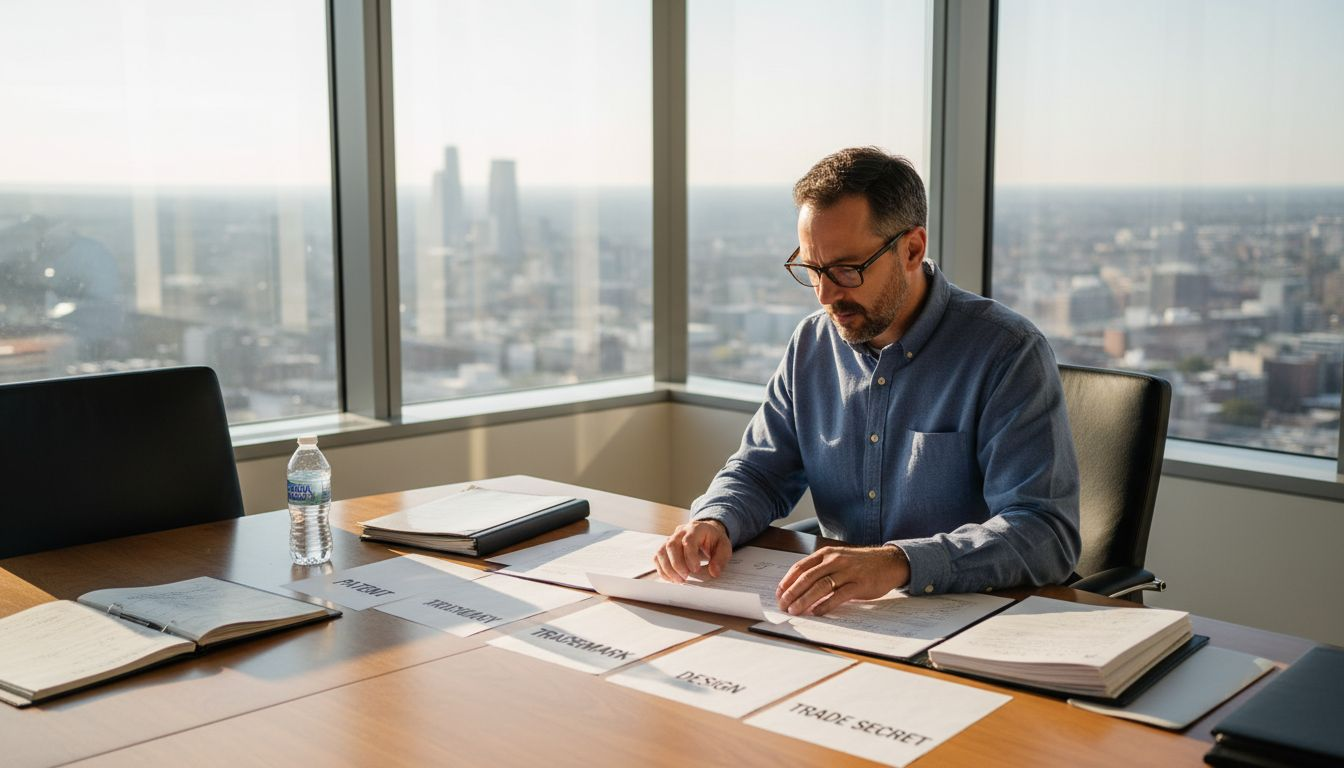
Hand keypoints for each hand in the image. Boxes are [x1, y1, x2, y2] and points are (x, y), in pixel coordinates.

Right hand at [654, 519, 731, 583]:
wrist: (707, 532)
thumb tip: (714, 572)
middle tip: (686, 577)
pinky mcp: (665, 547)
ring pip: (661, 551)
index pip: (688, 541)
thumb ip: (721, 559)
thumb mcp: (724, 547)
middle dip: (677, 564)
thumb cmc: (715, 540)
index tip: (695, 570)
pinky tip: (672, 578)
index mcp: (696, 528)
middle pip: (671, 545)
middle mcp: (680, 531)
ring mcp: (671, 538)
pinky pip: (657, 558)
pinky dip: (662, 570)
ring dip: (667, 569)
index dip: (690, 557)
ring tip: (679, 580)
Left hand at [775, 545, 909, 615]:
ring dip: (804, 600)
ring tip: (795, 611)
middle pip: (807, 577)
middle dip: (792, 593)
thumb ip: (820, 569)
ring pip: (820, 587)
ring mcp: (847, 572)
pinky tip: (816, 612)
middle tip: (783, 605)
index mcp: (826, 554)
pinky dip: (825, 605)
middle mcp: (835, 561)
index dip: (787, 581)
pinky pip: (839, 596)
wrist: (889, 562)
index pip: (800, 567)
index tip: (779, 593)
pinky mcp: (859, 584)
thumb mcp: (838, 559)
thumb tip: (798, 586)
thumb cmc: (860, 563)